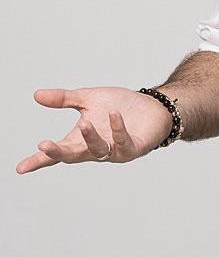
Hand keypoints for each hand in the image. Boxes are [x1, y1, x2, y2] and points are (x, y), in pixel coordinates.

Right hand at [16, 86, 175, 173]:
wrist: (153, 106)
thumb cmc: (120, 106)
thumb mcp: (89, 99)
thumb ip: (64, 99)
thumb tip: (36, 95)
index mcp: (80, 139)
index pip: (57, 152)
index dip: (39, 160)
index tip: (21, 167)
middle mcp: (95, 149)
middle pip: (72, 155)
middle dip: (58, 152)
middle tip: (44, 145)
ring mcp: (114, 150)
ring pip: (98, 150)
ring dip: (90, 138)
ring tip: (84, 124)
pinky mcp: (133, 148)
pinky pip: (123, 142)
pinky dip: (118, 129)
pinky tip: (114, 115)